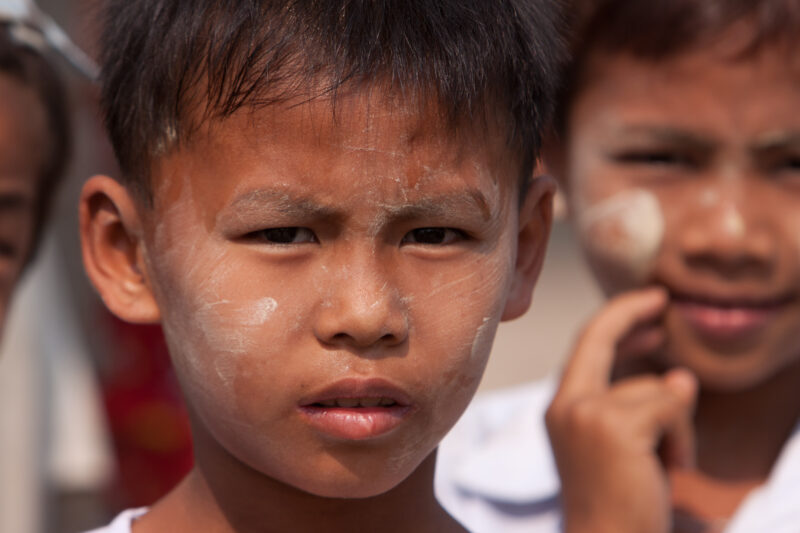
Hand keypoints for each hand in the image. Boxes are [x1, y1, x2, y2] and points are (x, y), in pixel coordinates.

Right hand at [545, 288, 697, 532]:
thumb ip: (640, 406)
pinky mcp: (614, 425)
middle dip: (631, 311)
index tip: (647, 304)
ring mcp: (586, 412)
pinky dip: (684, 438)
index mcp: (560, 409)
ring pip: (655, 387)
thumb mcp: (623, 447)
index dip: (616, 318)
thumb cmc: (616, 505)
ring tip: (668, 465)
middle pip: (600, 337)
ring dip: (677, 425)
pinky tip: (673, 469)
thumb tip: (680, 377)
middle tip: (661, 302)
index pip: (584, 346)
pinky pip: (671, 407)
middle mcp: (565, 404)